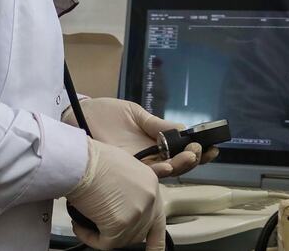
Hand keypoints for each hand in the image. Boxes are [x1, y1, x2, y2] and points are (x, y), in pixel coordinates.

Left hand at [63, 97, 218, 177]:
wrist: (77, 115)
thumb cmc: (104, 114)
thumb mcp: (135, 114)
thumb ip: (157, 124)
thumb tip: (183, 129)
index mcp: (153, 143)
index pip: (180, 151)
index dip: (197, 151)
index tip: (211, 146)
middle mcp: (148, 157)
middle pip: (177, 165)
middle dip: (193, 160)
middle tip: (199, 151)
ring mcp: (136, 165)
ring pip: (165, 172)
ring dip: (180, 166)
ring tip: (190, 157)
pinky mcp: (123, 169)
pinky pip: (144, 174)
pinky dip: (158, 170)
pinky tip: (167, 165)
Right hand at [67, 139, 164, 249]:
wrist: (78, 160)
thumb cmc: (89, 158)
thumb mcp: (118, 165)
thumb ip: (128, 185)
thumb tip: (121, 199)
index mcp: (150, 183)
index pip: (158, 218)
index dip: (154, 238)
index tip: (151, 247)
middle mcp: (149, 199)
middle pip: (140, 231)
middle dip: (120, 232)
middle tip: (101, 226)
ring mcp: (137, 213)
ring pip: (122, 239)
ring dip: (101, 234)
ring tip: (84, 220)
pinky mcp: (120, 224)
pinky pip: (105, 243)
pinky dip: (89, 237)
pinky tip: (79, 226)